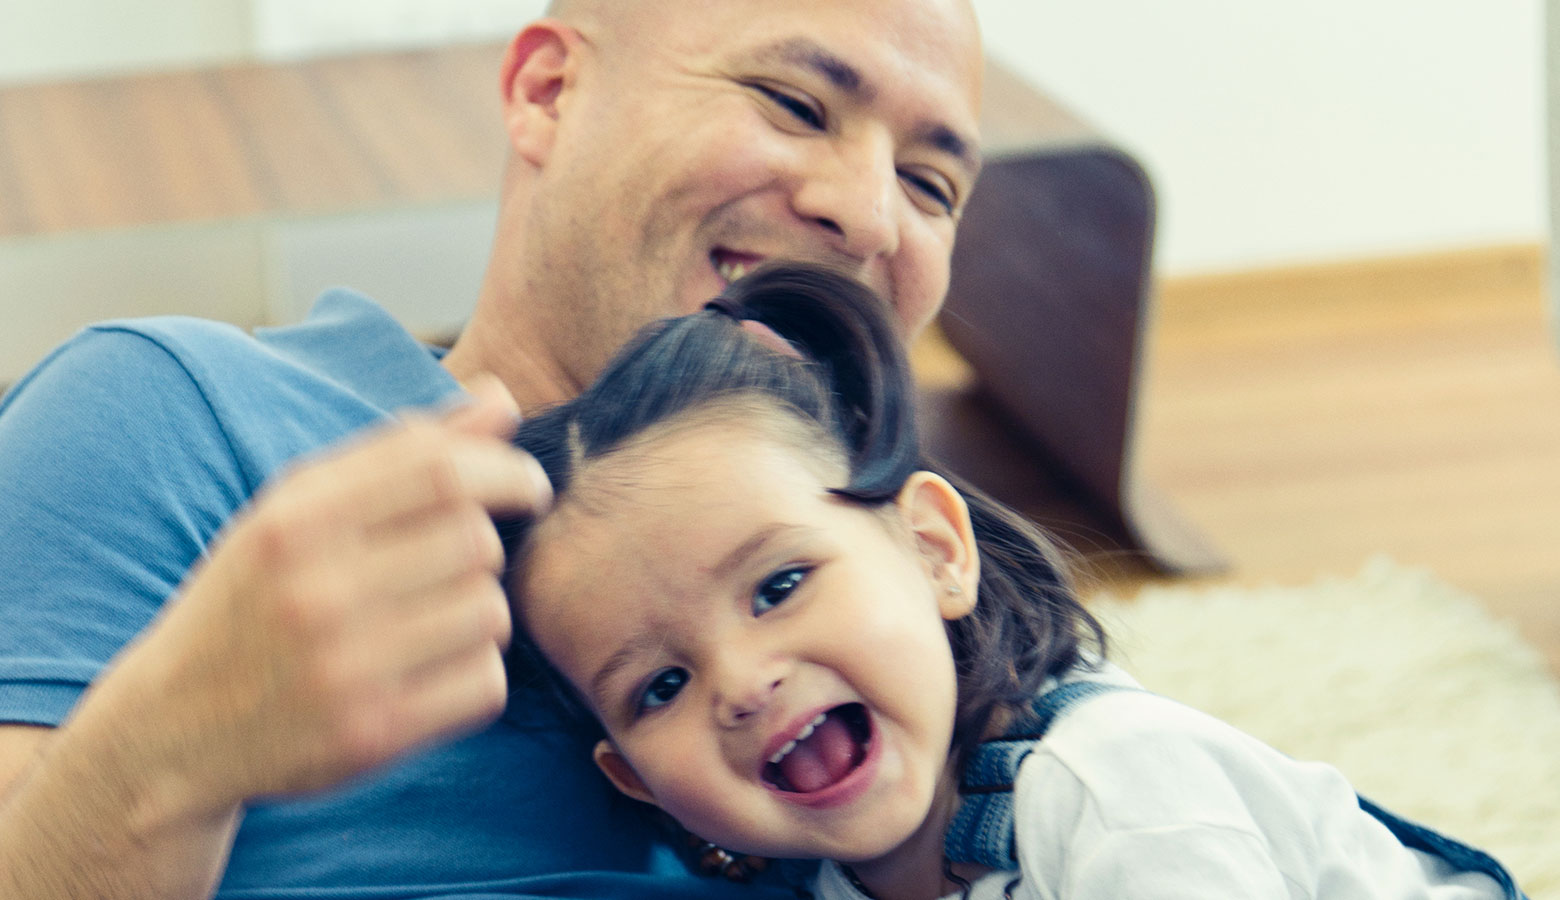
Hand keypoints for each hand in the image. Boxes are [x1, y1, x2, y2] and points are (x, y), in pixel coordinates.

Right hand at [102, 375, 548, 812]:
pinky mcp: (372, 734)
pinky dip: (476, 674)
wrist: (173, 729)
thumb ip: (403, 451)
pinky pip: (485, 683)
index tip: (528, 486)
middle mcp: (316, 590)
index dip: (508, 470)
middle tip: (457, 565)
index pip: (440, 469)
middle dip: (486, 548)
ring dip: (482, 613)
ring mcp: (344, 667)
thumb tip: (503, 397)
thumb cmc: (258, 597)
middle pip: (477, 542)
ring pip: (489, 613)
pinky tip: (430, 671)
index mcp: (295, 520)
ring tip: (433, 620)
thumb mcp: (302, 510)